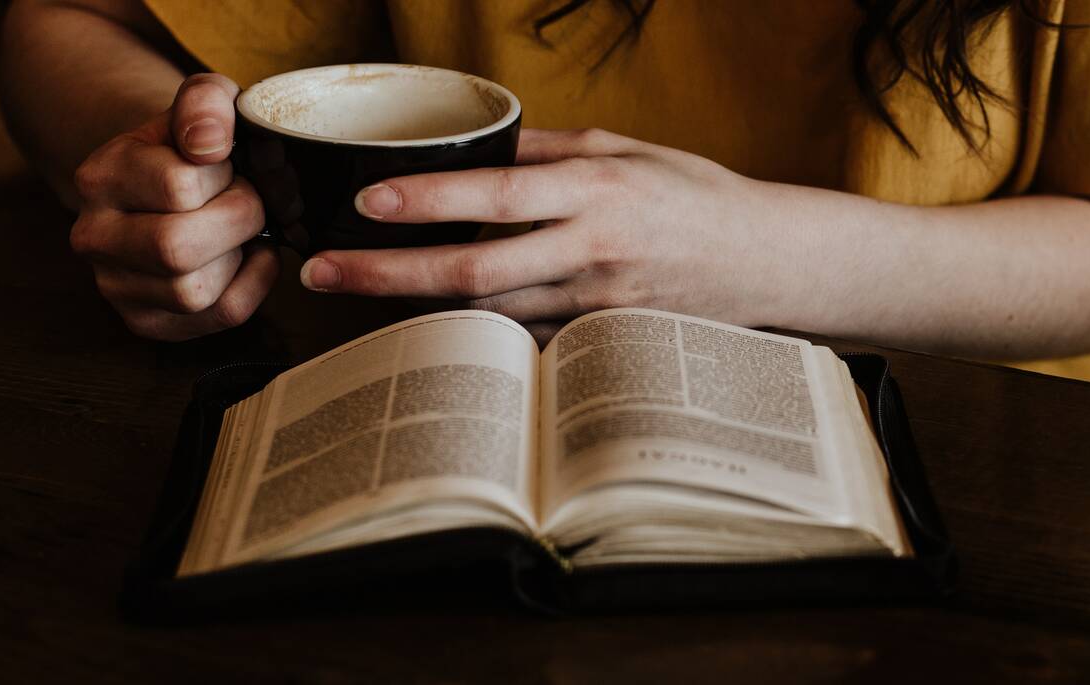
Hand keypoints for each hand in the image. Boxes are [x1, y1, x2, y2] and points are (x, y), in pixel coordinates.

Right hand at [70, 73, 276, 340]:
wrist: (168, 183)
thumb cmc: (193, 146)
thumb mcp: (202, 104)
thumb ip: (206, 103)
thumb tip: (208, 143)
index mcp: (100, 177)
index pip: (178, 186)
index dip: (223, 175)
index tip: (227, 166)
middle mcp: (93, 236)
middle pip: (176, 248)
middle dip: (237, 220)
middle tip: (248, 201)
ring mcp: (115, 286)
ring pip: (194, 291)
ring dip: (239, 255)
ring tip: (239, 228)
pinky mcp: (146, 321)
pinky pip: (218, 315)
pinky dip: (253, 285)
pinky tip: (248, 256)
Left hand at [298, 128, 796, 328]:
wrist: (766, 263)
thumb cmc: (697, 197)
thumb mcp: (627, 149)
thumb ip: (548, 149)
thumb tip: (473, 143)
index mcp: (598, 189)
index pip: (498, 192)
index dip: (430, 200)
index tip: (368, 201)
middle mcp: (593, 249)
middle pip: (476, 270)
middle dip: (389, 274)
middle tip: (322, 272)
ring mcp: (597, 303)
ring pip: (490, 315)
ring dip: (418, 310)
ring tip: (355, 297)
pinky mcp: (601, 341)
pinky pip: (524, 340)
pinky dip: (476, 334)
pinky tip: (432, 327)